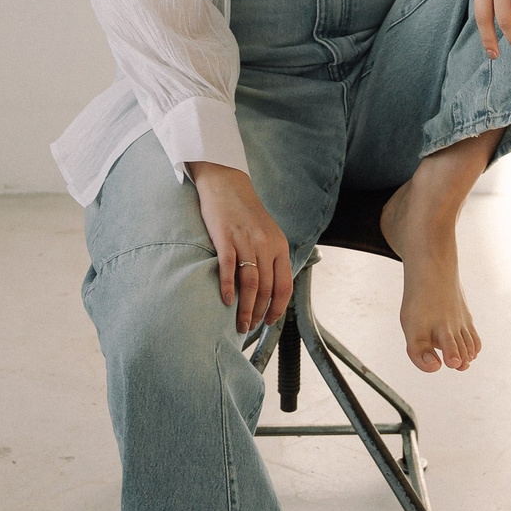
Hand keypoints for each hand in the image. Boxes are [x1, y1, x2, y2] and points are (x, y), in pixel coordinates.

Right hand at [186, 163, 293, 334]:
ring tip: (240, 324)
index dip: (277, 308)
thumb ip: (271, 257)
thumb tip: (270, 288)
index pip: (284, 286)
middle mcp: (266, 245)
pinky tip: (227, 302)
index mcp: (279, 246)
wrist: (226, 182)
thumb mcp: (267, 233)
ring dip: (246, 308)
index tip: (269, 322)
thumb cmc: (245, 212)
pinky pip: (229, 268)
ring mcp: (246, 241)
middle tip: (249, 328)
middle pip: (266, 289)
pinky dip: (228, 287)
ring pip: (250, 284)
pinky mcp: (225, 237)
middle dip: (259, 313)